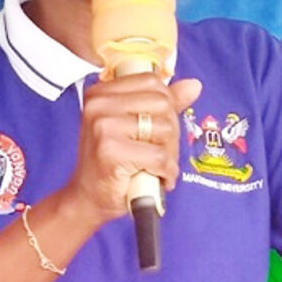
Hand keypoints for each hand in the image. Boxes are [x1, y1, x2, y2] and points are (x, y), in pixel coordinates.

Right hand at [67, 74, 201, 224]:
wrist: (88, 199)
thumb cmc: (109, 164)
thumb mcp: (134, 126)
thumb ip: (163, 104)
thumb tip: (193, 86)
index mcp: (101, 93)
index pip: (152, 82)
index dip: (167, 106)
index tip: (160, 128)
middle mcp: (99, 105)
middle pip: (162, 104)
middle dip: (171, 133)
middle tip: (161, 153)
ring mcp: (103, 126)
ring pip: (165, 129)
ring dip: (170, 154)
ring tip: (156, 167)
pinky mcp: (111, 151)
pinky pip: (159, 156)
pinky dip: (166, 171)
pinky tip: (156, 178)